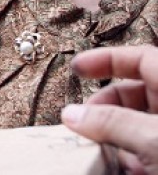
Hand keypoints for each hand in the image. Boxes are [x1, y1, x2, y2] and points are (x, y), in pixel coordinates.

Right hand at [62, 45, 157, 173]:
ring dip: (114, 139)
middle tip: (83, 125)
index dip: (106, 59)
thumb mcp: (152, 137)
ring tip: (102, 154)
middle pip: (132, 94)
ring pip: (135, 125)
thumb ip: (111, 123)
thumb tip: (72, 114)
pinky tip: (124, 170)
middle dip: (102, 108)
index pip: (139, 58)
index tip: (76, 68)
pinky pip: (146, 150)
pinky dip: (131, 158)